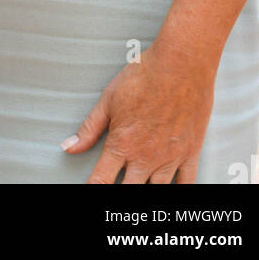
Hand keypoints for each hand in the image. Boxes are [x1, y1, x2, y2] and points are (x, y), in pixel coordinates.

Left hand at [62, 42, 216, 183]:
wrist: (181, 64)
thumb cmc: (144, 75)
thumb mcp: (108, 99)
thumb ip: (89, 128)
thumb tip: (68, 147)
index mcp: (121, 144)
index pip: (101, 181)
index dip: (92, 190)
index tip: (90, 191)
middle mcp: (145, 157)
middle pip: (129, 192)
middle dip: (120, 195)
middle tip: (117, 186)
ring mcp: (169, 158)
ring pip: (157, 193)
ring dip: (146, 194)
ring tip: (140, 189)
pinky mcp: (190, 153)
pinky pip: (186, 185)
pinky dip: (179, 192)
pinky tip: (170, 190)